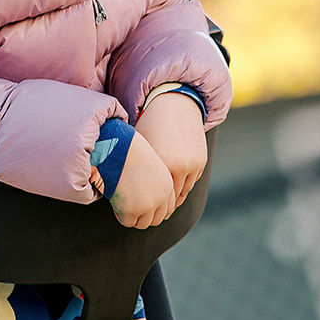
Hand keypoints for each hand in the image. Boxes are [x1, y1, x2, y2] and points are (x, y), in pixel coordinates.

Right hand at [110, 131, 176, 229]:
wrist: (115, 149)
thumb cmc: (128, 153)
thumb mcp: (148, 166)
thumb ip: (154, 183)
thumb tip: (149, 202)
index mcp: (168, 185)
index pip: (168, 209)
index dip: (155, 210)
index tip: (143, 208)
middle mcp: (161, 197)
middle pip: (157, 219)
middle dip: (144, 216)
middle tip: (130, 208)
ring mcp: (147, 205)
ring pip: (142, 224)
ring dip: (132, 217)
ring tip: (122, 203)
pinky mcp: (132, 210)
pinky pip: (127, 222)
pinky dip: (120, 215)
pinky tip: (115, 202)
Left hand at [135, 91, 207, 207]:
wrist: (173, 105)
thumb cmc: (149, 125)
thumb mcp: (140, 147)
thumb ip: (135, 169)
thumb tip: (118, 191)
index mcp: (162, 164)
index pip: (156, 197)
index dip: (148, 206)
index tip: (140, 213)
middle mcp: (180, 166)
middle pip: (171, 198)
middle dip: (162, 207)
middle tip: (151, 215)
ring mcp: (193, 164)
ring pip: (183, 192)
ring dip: (173, 199)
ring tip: (161, 206)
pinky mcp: (201, 161)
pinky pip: (191, 182)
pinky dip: (182, 187)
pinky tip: (172, 191)